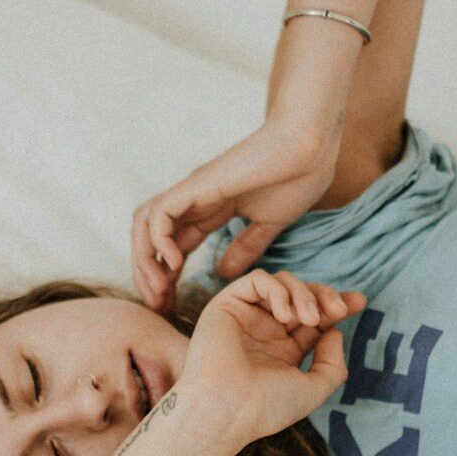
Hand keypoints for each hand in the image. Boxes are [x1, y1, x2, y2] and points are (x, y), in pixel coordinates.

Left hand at [131, 117, 338, 311]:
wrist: (311, 149)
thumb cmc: (297, 178)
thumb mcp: (268, 224)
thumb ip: (246, 246)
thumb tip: (223, 272)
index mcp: (210, 209)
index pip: (174, 246)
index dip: (166, 277)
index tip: (170, 306)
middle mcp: (194, 200)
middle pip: (151, 238)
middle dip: (148, 274)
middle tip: (158, 306)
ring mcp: (193, 192)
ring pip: (145, 224)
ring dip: (145, 260)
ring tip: (160, 290)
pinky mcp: (197, 186)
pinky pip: (159, 214)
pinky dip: (158, 239)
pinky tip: (174, 263)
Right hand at [177, 271, 364, 444]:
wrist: (226, 410)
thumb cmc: (266, 407)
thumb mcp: (313, 390)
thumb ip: (332, 363)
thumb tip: (335, 331)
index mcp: (284, 351)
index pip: (315, 319)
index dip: (337, 305)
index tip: (358, 303)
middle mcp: (265, 331)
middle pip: (302, 295)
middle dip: (325, 296)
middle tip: (339, 310)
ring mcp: (247, 317)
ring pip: (282, 283)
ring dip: (303, 294)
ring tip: (309, 319)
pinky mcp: (228, 305)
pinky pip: (257, 280)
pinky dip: (277, 290)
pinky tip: (284, 315)